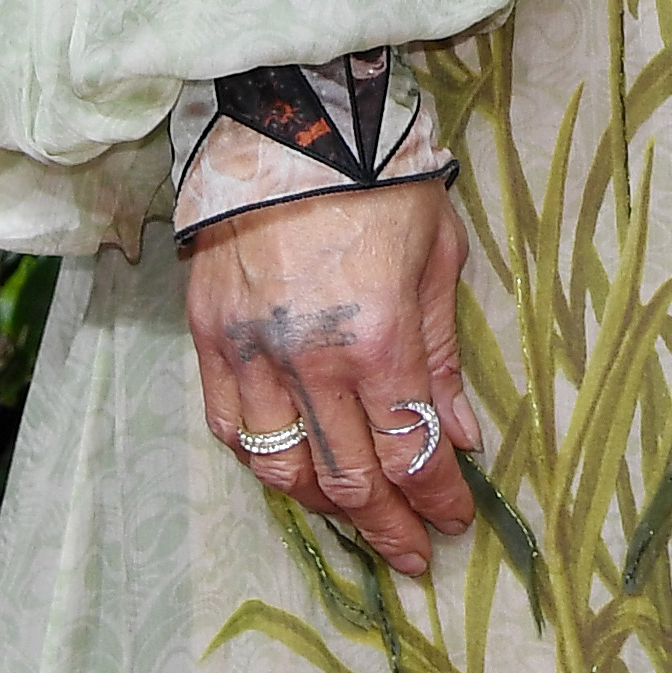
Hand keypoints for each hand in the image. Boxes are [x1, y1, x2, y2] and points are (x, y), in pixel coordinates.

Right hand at [184, 178, 478, 575]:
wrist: (291, 121)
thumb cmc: (380, 179)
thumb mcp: (438, 255)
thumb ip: (444, 352)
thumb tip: (462, 433)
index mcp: (381, 338)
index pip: (413, 451)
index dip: (437, 498)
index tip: (455, 522)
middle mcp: (313, 361)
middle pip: (351, 478)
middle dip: (389, 524)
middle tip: (412, 551)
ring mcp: (253, 355)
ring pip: (285, 470)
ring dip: (325, 509)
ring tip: (357, 522)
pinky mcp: (209, 339)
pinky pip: (232, 430)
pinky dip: (264, 464)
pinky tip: (291, 474)